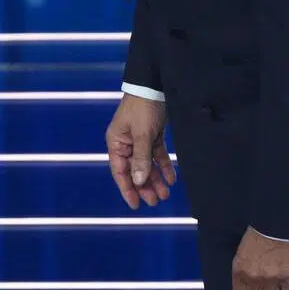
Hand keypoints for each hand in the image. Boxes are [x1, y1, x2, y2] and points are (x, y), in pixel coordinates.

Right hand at [106, 94, 177, 209]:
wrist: (154, 84)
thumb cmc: (142, 108)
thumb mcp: (142, 134)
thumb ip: (141, 158)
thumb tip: (138, 181)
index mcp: (116, 143)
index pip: (120, 172)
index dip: (128, 189)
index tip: (136, 205)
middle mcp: (126, 144)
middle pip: (135, 171)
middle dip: (145, 186)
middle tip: (156, 201)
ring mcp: (139, 140)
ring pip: (147, 165)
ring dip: (155, 179)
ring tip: (165, 194)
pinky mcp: (152, 135)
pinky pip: (157, 155)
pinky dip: (164, 166)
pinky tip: (172, 178)